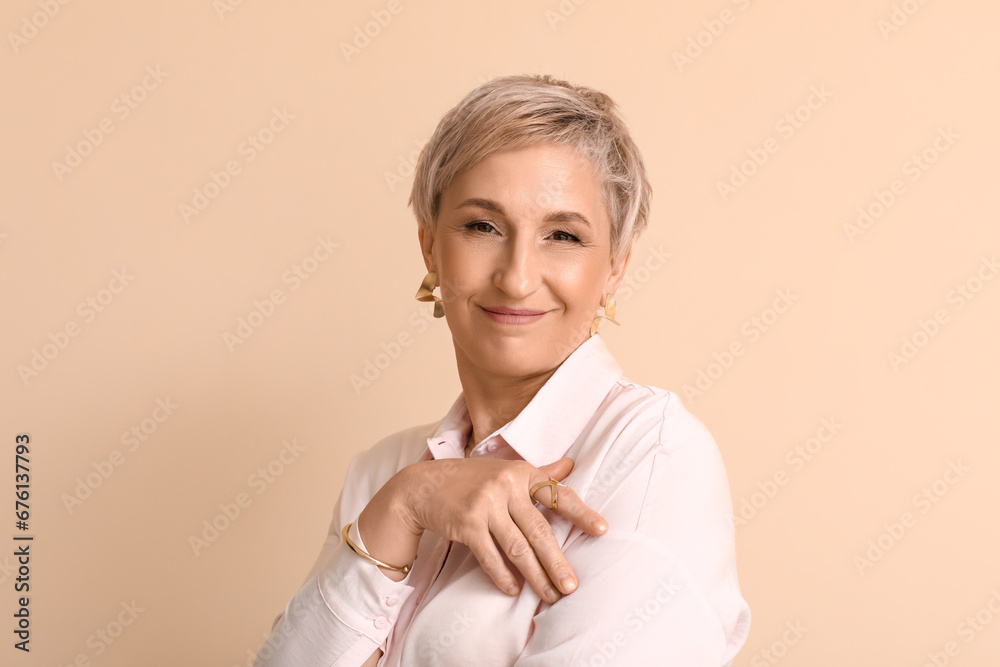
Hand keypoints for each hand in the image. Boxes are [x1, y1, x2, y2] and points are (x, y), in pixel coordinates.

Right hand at [396, 456, 608, 603]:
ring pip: (517, 548)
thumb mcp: (505, 470)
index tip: (602, 530)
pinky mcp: (467, 523)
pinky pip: (490, 556)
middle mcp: (505, 485)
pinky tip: (514, 589)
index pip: (556, 494)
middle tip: (572, 586)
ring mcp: (485, 504)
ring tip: (550, 595)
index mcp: (520, 472)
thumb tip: (571, 465)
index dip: (581, 513)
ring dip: (535, 576)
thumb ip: (539, 472)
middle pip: (539, 530)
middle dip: (557, 562)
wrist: (422, 486)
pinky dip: (503, 576)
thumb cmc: (470, 479)